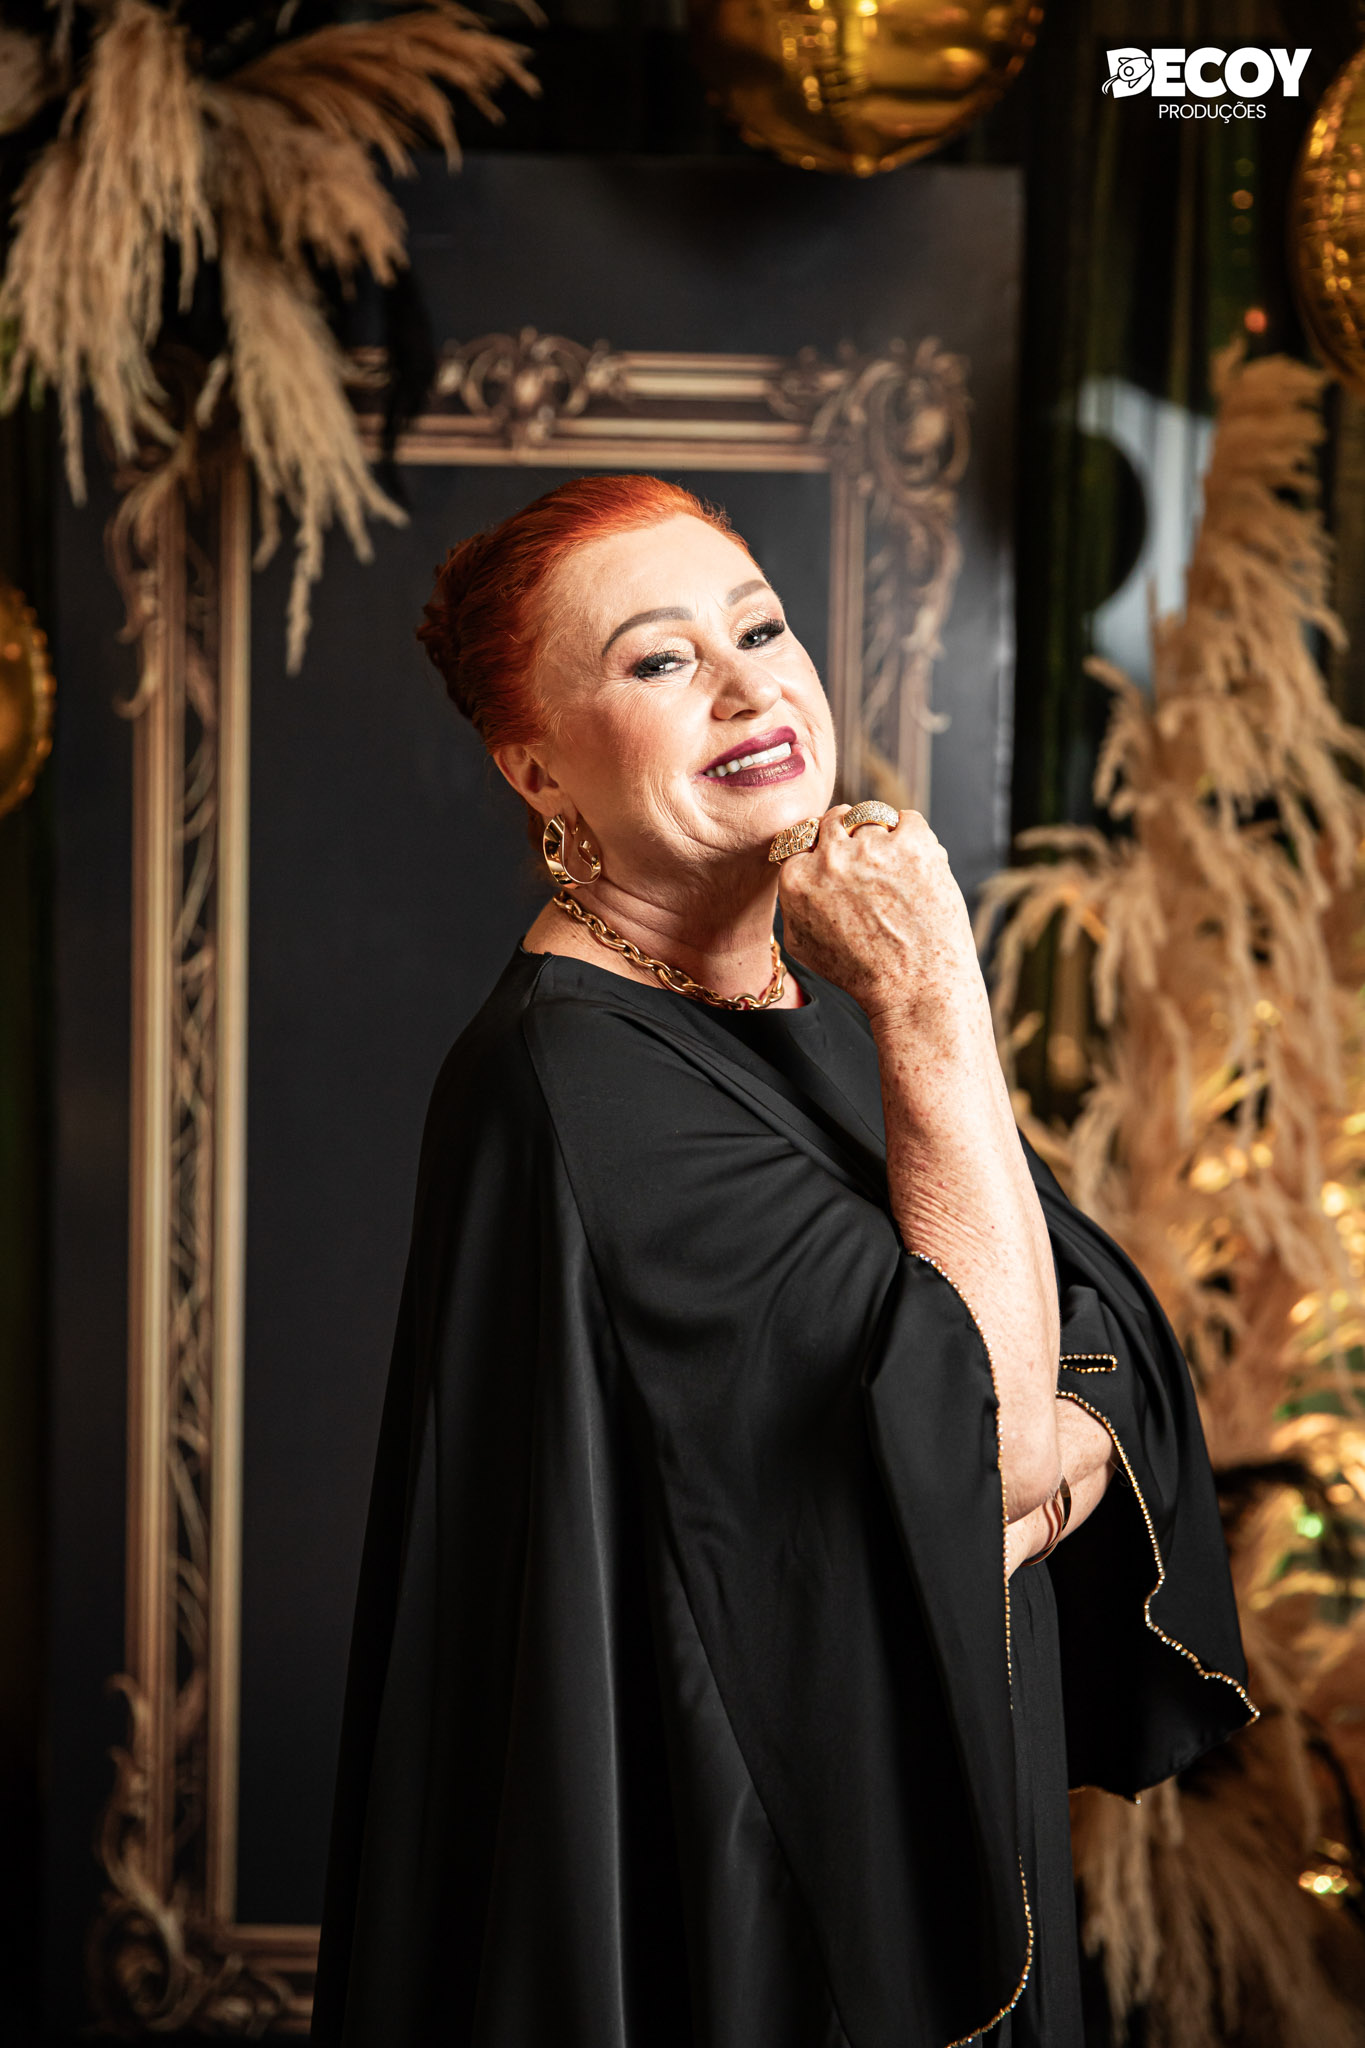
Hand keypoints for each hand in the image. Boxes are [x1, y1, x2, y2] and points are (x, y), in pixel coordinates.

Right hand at [777, 806, 985, 1034]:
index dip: (824, 852)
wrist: (915, 989)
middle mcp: (831, 858)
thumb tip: (794, 869)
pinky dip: (913, 839)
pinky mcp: (913, 844)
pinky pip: (908, 820)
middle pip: (835, 819)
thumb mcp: (802, 945)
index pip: (804, 838)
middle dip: (850, 838)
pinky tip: (915, 869)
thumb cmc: (861, 974)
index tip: (841, 868)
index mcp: (797, 879)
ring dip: (881, 838)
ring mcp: (873, 847)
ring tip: (895, 874)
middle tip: (869, 867)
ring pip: (871, 817)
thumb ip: (791, 901)